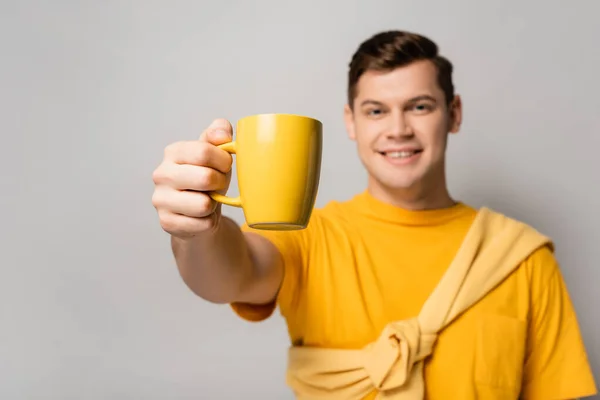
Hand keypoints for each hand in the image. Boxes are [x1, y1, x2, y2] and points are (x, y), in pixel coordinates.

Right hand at [152, 118, 233, 237]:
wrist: (198, 214)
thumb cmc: (208, 181)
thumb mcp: (216, 154)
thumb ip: (219, 135)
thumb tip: (223, 133)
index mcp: (173, 152)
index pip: (204, 151)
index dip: (223, 161)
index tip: (225, 165)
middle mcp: (161, 174)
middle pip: (206, 178)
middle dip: (220, 183)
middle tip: (216, 185)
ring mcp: (161, 199)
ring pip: (204, 204)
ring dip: (214, 204)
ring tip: (208, 200)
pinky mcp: (167, 222)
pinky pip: (203, 223)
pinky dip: (209, 222)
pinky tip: (201, 216)